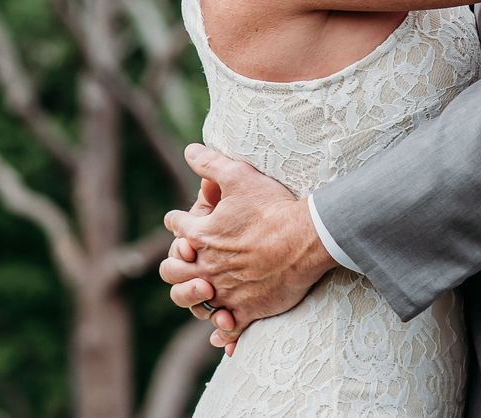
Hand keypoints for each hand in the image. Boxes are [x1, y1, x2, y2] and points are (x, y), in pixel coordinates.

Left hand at [156, 144, 337, 352]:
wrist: (307, 238)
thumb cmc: (274, 207)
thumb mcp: (240, 176)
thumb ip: (211, 164)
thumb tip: (189, 150)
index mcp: (201, 235)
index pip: (175, 226)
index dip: (176, 221)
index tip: (179, 221)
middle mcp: (207, 266)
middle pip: (172, 270)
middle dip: (173, 262)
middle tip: (182, 258)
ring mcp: (226, 291)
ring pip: (194, 302)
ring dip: (191, 297)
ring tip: (199, 291)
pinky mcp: (247, 309)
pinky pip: (228, 327)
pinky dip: (222, 331)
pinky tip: (221, 331)